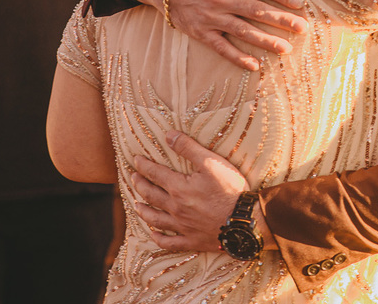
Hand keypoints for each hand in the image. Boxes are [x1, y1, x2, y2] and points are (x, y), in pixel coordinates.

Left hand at [131, 132, 248, 252]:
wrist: (244, 221)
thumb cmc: (230, 190)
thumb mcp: (211, 162)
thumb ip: (188, 148)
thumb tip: (168, 135)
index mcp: (179, 188)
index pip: (155, 174)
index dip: (143, 166)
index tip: (135, 160)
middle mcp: (176, 208)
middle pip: (151, 195)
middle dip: (140, 185)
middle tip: (133, 178)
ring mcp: (183, 226)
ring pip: (156, 219)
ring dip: (144, 211)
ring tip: (136, 206)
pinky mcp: (192, 240)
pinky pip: (170, 242)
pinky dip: (159, 239)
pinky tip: (153, 235)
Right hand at [161, 0, 308, 69]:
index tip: (299, 3)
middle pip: (256, 11)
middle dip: (281, 20)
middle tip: (302, 27)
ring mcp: (210, 17)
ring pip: (242, 31)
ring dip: (265, 41)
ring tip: (286, 48)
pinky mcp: (201, 32)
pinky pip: (221, 47)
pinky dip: (237, 57)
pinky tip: (255, 65)